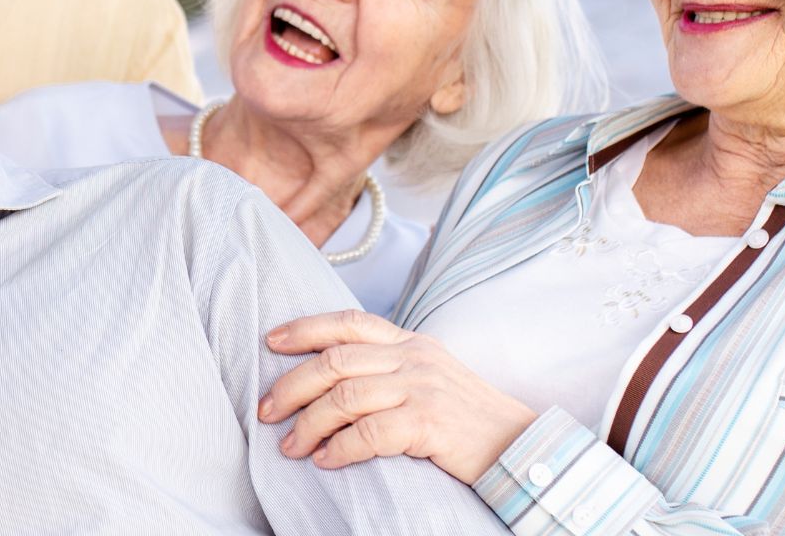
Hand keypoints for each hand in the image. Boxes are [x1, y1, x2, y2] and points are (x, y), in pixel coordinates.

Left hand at [258, 310, 537, 481]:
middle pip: (336, 360)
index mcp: (410, 342)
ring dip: (309, 424)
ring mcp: (422, 388)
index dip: (305, 328)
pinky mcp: (429, 422)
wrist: (518, 444)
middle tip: (265, 411)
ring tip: (291, 447)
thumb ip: (389, 367)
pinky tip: (326, 461)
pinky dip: (341, 448)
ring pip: (346, 396)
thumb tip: (330, 377)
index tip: (270, 341)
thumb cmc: (466, 418)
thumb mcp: (429, 376)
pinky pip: (371, 433)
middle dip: (292, 385)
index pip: (349, 322)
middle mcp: (413, 357)